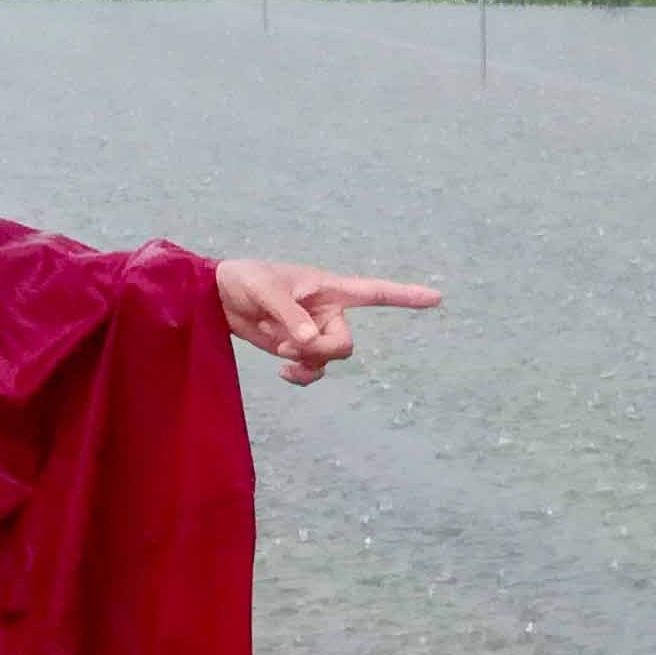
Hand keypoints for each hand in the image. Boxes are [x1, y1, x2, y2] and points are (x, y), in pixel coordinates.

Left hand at [212, 257, 441, 386]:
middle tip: (289, 345)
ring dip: (306, 361)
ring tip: (277, 347)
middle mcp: (329, 311)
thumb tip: (309, 342)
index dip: (406, 295)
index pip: (376, 292)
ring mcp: (315, 332)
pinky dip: (301, 375)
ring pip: (330, 360)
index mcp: (330, 288)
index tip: (437, 297)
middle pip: (345, 344)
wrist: (218, 296)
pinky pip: (314, 371)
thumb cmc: (244, 279)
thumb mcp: (265, 290)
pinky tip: (282, 371)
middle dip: (320, 351)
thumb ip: (289, 314)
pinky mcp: (298, 349)